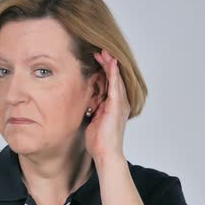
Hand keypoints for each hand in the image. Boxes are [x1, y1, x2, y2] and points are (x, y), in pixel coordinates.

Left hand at [84, 49, 130, 166]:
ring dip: (111, 64)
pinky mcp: (116, 106)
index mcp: (114, 106)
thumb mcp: (93, 120)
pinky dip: (113, 73)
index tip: (97, 58)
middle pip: (115, 78)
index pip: (111, 83)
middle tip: (100, 50)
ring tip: (104, 51)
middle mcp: (120, 103)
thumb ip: (92, 109)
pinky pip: (116, 86)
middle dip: (108, 63)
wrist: (105, 154)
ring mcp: (120, 104)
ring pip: (116, 78)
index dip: (105, 70)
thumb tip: (84, 102)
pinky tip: (110, 63)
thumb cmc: (99, 141)